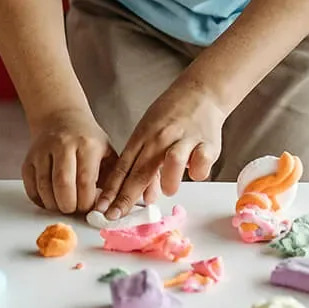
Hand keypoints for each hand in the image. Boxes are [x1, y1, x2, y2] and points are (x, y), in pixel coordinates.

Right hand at [23, 106, 115, 214]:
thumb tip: (109, 207)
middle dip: (69, 206)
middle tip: (75, 209)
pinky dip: (40, 200)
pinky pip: (31, 187)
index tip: (89, 208)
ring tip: (64, 205)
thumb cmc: (87, 140)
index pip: (85, 181)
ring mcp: (42, 151)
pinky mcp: (28, 160)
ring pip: (44, 187)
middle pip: (62, 184)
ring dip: (54, 205)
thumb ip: (111, 178)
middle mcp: (63, 145)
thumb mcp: (107, 152)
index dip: (86, 202)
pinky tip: (51, 199)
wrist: (61, 118)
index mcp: (87, 144)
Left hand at [96, 77, 224, 218]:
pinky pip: (201, 165)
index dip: (111, 191)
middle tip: (116, 216)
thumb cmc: (173, 115)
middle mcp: (161, 138)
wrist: (202, 91)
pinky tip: (195, 169)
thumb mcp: (149, 132)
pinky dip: (198, 172)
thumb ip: (145, 162)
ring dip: (168, 182)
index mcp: (143, 137)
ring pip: (171, 163)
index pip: (123, 168)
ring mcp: (184, 139)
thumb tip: (144, 196)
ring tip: (169, 189)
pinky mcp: (207, 143)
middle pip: (140, 172)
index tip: (101, 209)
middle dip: (126, 197)